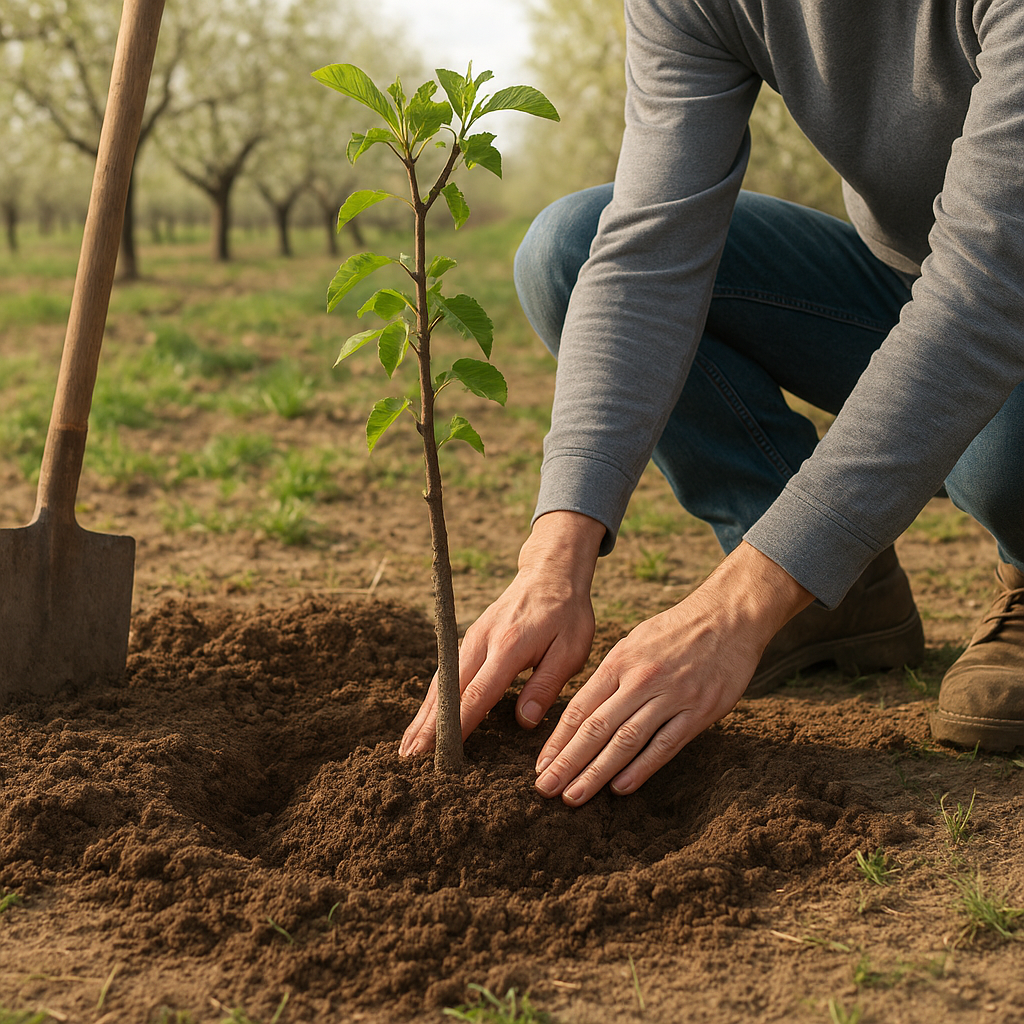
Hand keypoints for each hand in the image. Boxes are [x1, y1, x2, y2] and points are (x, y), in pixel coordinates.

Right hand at [399, 511, 605, 756]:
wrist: (550, 572)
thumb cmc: (566, 614)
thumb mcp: (571, 650)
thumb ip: (546, 685)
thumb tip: (524, 721)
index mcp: (509, 647)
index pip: (478, 693)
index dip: (459, 724)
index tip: (443, 751)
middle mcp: (482, 642)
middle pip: (449, 690)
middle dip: (428, 725)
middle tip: (410, 758)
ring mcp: (472, 639)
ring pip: (442, 682)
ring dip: (423, 714)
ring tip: (408, 746)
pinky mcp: (469, 639)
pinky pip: (446, 673)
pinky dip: (432, 698)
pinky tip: (424, 718)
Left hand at [533, 542, 813, 805]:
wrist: (727, 617)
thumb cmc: (675, 632)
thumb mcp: (634, 643)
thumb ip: (610, 677)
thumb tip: (582, 712)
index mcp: (619, 662)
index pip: (580, 708)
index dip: (558, 740)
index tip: (541, 765)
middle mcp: (640, 680)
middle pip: (596, 728)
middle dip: (568, 762)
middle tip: (547, 789)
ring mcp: (670, 696)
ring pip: (626, 741)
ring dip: (597, 772)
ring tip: (574, 796)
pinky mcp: (699, 711)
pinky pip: (665, 745)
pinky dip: (641, 769)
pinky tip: (620, 788)